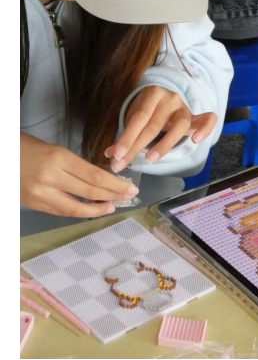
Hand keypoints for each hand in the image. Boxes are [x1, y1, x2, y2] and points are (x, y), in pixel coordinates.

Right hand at [20, 133, 136, 217]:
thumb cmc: (23, 147)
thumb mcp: (53, 149)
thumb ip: (74, 165)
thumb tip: (99, 179)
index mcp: (58, 158)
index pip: (96, 177)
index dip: (117, 185)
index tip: (131, 188)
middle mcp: (50, 177)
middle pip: (91, 192)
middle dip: (114, 196)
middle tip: (128, 197)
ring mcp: (41, 193)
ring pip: (77, 209)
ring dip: (97, 210)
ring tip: (111, 206)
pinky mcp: (34, 204)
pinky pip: (61, 212)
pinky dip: (78, 212)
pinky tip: (89, 209)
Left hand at [107, 87, 216, 166]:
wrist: (167, 101)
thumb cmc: (150, 112)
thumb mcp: (135, 119)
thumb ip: (125, 136)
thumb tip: (110, 155)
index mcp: (151, 94)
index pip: (138, 118)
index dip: (127, 137)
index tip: (116, 156)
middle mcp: (170, 98)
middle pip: (154, 125)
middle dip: (137, 146)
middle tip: (123, 163)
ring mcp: (185, 107)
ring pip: (179, 127)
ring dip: (163, 145)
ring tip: (149, 160)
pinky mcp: (198, 117)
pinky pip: (208, 120)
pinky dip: (205, 129)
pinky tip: (196, 141)